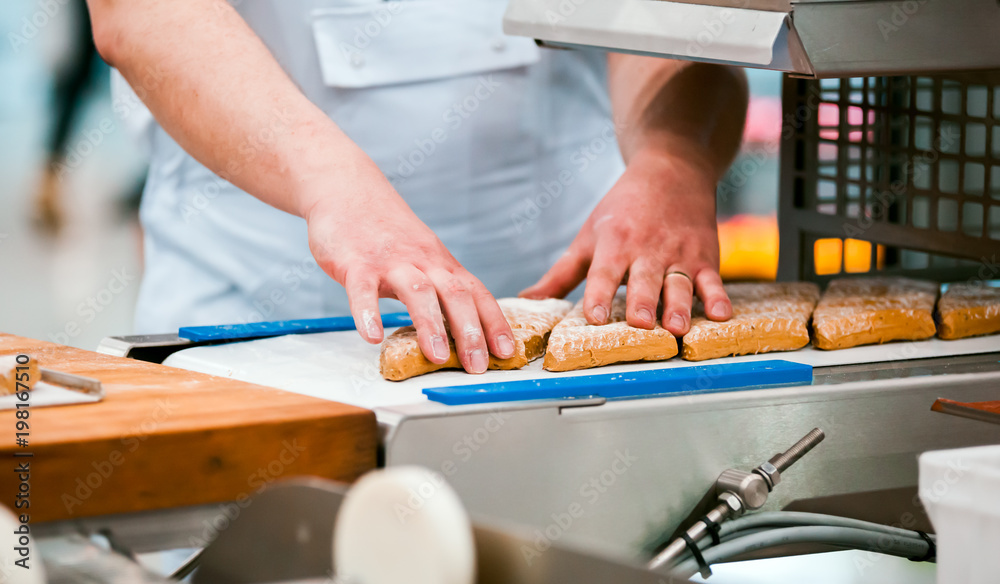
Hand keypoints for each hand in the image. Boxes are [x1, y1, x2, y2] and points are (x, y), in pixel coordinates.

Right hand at [305, 164, 513, 372]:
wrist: (348, 189)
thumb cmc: (386, 233)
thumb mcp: (421, 256)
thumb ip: (437, 288)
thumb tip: (459, 330)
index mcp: (441, 263)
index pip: (477, 294)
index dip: (494, 323)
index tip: (507, 352)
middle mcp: (423, 260)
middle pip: (455, 294)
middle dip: (470, 332)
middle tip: (478, 366)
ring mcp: (390, 260)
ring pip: (417, 292)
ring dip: (430, 325)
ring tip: (437, 357)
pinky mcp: (356, 262)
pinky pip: (362, 290)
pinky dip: (368, 313)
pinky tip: (371, 336)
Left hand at [520, 148, 731, 335]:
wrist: (672, 169)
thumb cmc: (622, 210)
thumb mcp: (588, 238)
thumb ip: (560, 274)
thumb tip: (526, 301)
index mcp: (614, 244)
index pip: (603, 274)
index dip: (598, 296)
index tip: (593, 318)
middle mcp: (646, 250)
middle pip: (643, 282)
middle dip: (641, 304)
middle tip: (640, 326)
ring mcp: (678, 254)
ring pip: (679, 284)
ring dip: (679, 306)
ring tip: (677, 328)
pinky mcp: (705, 257)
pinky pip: (713, 279)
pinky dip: (719, 296)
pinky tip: (721, 315)